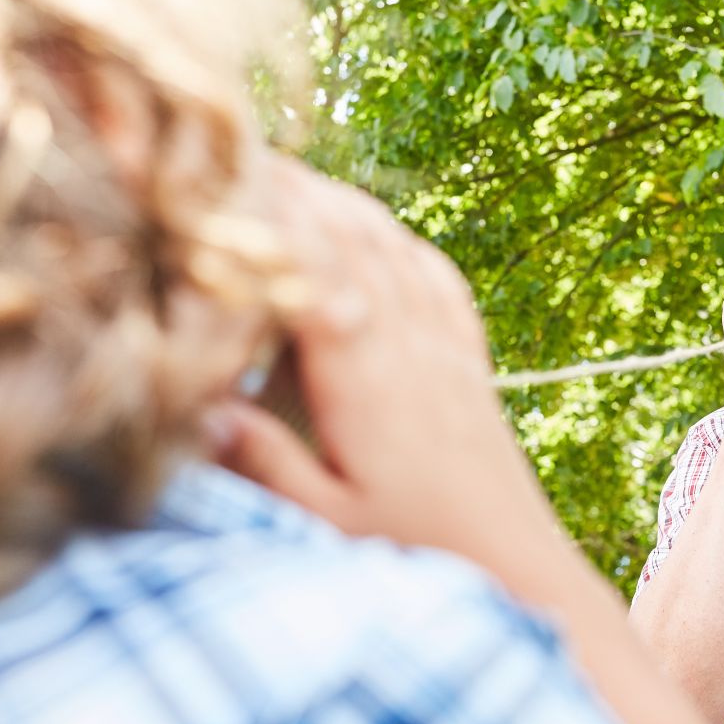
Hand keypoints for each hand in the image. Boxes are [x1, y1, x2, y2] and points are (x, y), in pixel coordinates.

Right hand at [205, 160, 555, 556]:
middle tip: (242, 153)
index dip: (271, 219)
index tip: (223, 177)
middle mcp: (411, 349)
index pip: (314, 274)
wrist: (521, 570)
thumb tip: (202, 408)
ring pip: (396, 252)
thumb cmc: (419, 555)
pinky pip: (439, 283)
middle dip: (300, 192)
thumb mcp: (328, 528)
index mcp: (368, 381)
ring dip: (347, 206)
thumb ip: (266, 468)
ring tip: (298, 176)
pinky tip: (385, 234)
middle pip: (353, 243)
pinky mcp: (470, 367)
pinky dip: (403, 245)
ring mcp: (446, 352)